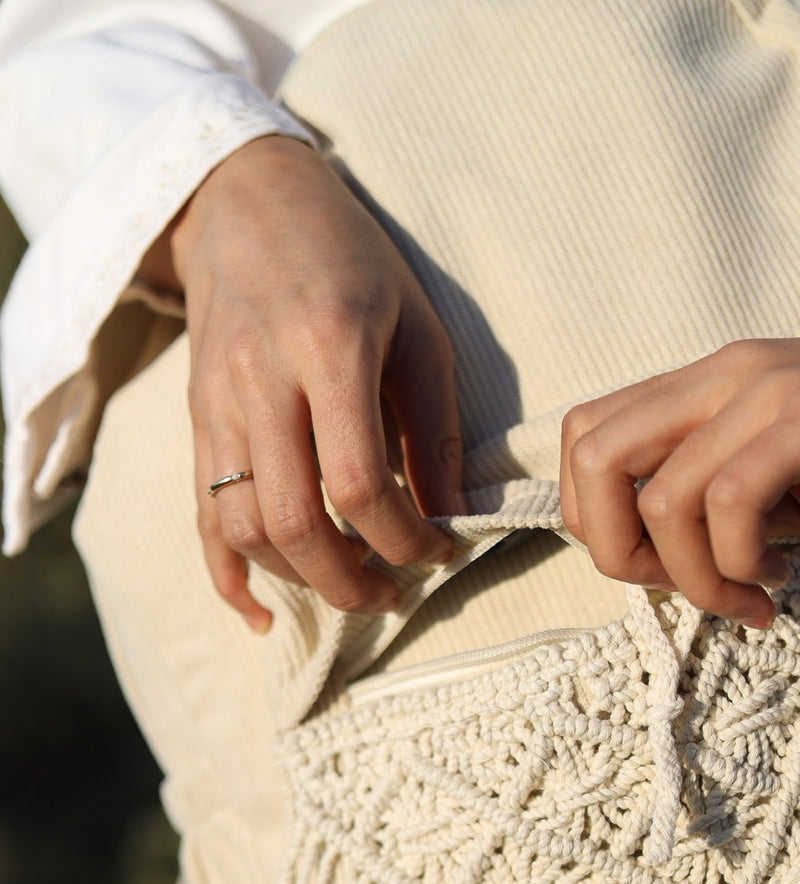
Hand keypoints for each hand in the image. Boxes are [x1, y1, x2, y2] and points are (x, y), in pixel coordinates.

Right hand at [149, 135, 461, 630]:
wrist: (245, 202)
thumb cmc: (352, 261)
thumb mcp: (418, 329)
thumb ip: (436, 428)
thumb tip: (452, 517)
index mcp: (328, 350)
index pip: (358, 483)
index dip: (404, 538)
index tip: (439, 549)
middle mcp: (261, 382)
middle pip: (292, 521)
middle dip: (350, 580)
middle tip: (394, 594)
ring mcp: (217, 406)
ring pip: (242, 528)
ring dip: (300, 579)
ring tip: (352, 584)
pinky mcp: (196, 422)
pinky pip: (201, 517)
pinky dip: (228, 577)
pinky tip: (260, 614)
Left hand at [560, 307, 799, 626]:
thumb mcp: (790, 481)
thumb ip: (724, 507)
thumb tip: (669, 561)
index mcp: (704, 385)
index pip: (587, 440)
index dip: (598, 521)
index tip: (662, 569)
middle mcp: (721, 375)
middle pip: (593, 458)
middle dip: (617, 552)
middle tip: (680, 591)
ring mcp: (765, 388)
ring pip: (662, 495)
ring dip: (695, 576)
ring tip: (749, 595)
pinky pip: (733, 498)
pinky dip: (738, 560)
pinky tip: (777, 576)